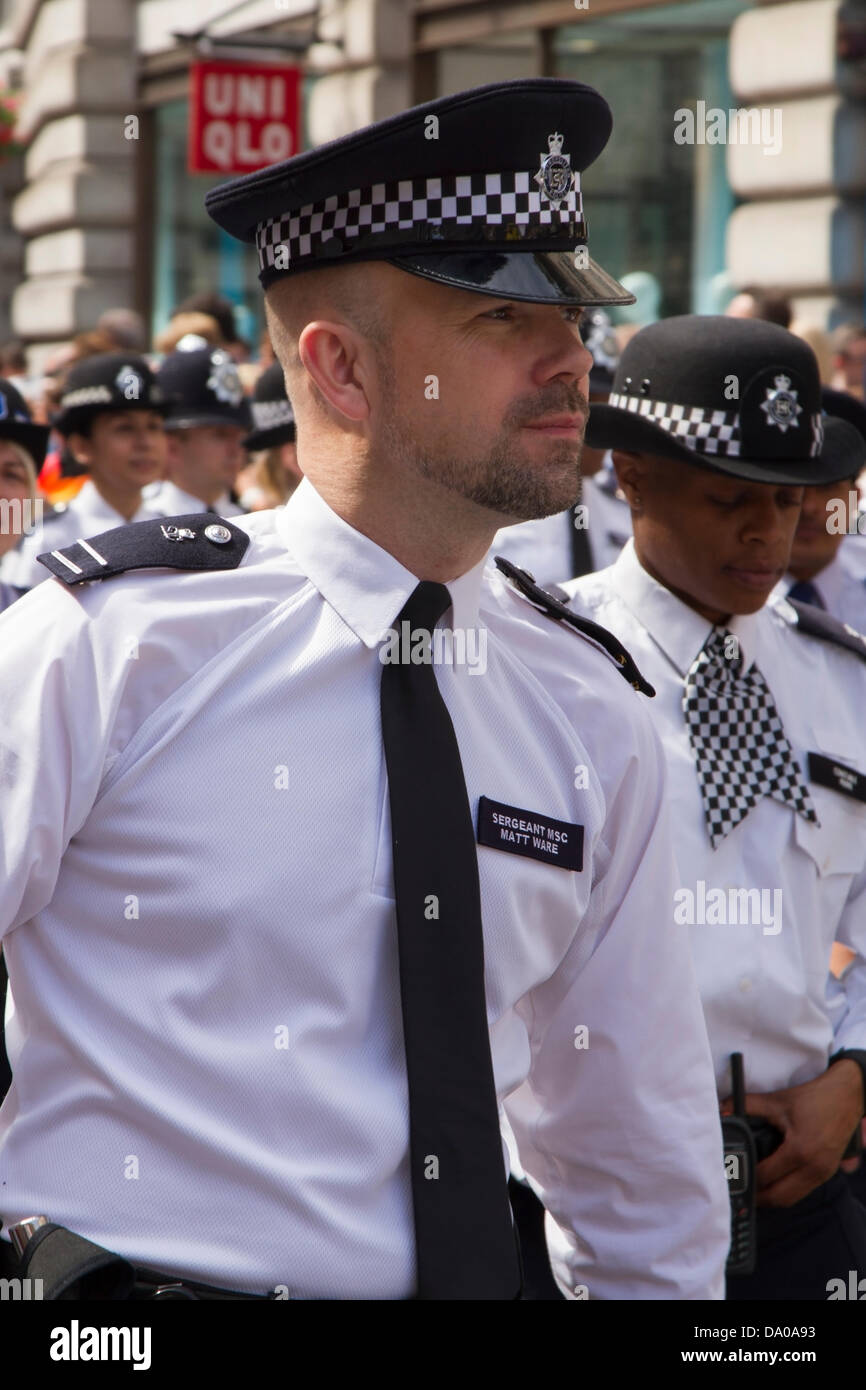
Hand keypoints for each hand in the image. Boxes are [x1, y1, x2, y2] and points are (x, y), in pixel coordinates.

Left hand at [720, 1061, 863, 1207]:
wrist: (848, 1096)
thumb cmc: (815, 1098)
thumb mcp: (777, 1100)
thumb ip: (747, 1106)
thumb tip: (724, 1111)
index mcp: (800, 1151)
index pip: (765, 1176)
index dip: (746, 1178)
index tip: (732, 1176)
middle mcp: (814, 1168)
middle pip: (779, 1197)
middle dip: (758, 1197)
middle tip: (740, 1191)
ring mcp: (824, 1173)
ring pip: (792, 1198)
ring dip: (773, 1197)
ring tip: (753, 1189)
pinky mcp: (829, 1172)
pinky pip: (804, 1191)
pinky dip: (787, 1191)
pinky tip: (774, 1183)